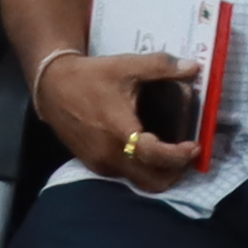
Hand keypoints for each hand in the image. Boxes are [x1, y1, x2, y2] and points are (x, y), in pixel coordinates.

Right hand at [35, 45, 196, 189]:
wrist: (52, 87)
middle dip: (175, 172)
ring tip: (170, 151)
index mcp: (120, 132)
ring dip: (158, 172)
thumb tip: (193, 68)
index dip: (179, 155)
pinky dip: (141, 168)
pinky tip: (146, 149)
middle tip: (187, 153)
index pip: (155, 156)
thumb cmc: (91, 77)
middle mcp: (111, 155)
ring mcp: (101, 164)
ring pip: (138, 181)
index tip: (195, 146)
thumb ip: (161, 66)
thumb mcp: (127, 65)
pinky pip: (124, 175)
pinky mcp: (94, 165)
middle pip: (152, 182)